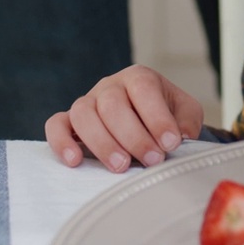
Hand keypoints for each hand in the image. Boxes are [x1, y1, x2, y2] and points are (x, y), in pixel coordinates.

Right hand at [44, 65, 203, 171]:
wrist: (145, 119)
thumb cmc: (165, 114)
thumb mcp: (184, 112)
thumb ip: (187, 120)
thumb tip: (181, 135)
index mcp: (139, 78)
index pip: (144, 89)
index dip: (157, 116)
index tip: (171, 143)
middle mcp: (110, 86)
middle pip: (113, 105)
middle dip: (134, 136)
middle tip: (152, 160)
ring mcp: (87, 102)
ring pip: (83, 114)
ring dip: (102, 142)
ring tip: (121, 166)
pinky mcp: (69, 121)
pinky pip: (56, 125)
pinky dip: (61, 142)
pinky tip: (75, 161)